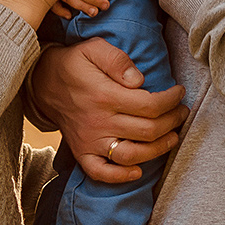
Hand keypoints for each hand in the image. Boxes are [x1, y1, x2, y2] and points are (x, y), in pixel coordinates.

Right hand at [27, 39, 184, 182]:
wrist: (42, 82)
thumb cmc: (74, 63)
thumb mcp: (94, 48)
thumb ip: (118, 60)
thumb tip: (139, 80)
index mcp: (105, 96)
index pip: (150, 105)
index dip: (171, 101)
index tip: (179, 93)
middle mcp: (98, 122)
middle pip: (147, 131)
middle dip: (172, 122)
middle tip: (181, 113)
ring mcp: (89, 140)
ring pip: (131, 155)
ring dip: (158, 150)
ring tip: (172, 138)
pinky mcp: (82, 152)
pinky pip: (101, 173)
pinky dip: (120, 177)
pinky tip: (138, 171)